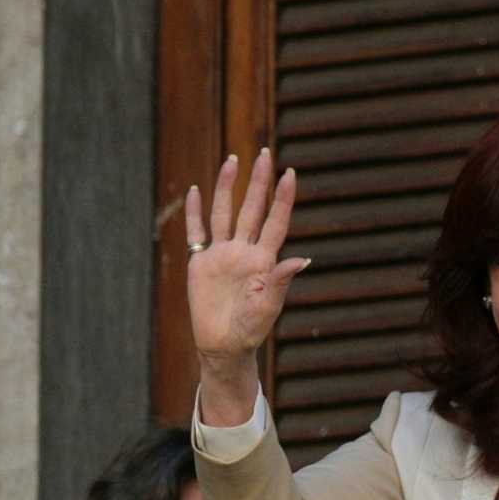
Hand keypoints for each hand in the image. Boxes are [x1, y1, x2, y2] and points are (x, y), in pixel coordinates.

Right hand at [186, 149, 307, 422]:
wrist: (223, 345)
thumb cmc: (250, 330)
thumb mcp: (268, 307)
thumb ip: (281, 281)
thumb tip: (303, 259)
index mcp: (265, 260)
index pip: (276, 221)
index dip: (283, 198)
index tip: (290, 173)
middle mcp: (245, 251)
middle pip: (252, 208)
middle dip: (259, 182)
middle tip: (266, 153)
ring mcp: (222, 254)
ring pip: (225, 212)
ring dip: (227, 187)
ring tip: (233, 160)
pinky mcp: (201, 262)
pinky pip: (197, 232)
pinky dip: (195, 212)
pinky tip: (196, 191)